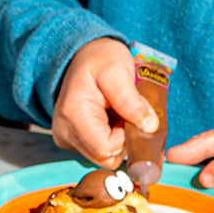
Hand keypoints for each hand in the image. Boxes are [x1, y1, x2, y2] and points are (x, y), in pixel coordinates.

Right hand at [52, 37, 159, 168]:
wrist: (83, 55)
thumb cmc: (100, 58)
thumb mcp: (118, 70)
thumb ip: (131, 100)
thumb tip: (149, 127)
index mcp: (73, 114)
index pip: (106, 149)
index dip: (126, 138)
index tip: (130, 116)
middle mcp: (64, 131)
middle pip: (105, 157)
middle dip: (124, 140)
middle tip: (126, 114)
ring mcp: (65, 137)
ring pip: (104, 157)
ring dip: (119, 139)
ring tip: (118, 114)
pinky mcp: (70, 140)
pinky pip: (98, 151)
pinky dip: (110, 138)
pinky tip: (109, 119)